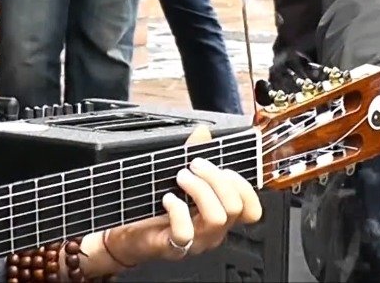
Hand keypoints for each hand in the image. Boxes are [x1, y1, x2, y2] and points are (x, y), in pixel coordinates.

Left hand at [77, 127, 262, 276]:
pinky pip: (185, 233)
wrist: (128, 233)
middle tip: (194, 166)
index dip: (242, 185)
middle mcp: (213, 231)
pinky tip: (168, 198)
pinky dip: (177, 210)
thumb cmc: (155, 207)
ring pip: (216, 218)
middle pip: (235, 207)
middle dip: (216, 178)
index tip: (222, 168)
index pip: (251, 210)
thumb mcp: (178, 178)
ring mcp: (196, 242)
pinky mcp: (173, 247)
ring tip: (180, 177)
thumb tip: (204, 132)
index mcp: (219, 215)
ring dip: (199, 190)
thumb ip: (193, 154)